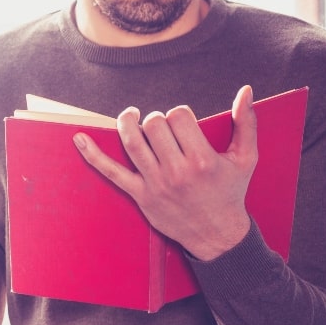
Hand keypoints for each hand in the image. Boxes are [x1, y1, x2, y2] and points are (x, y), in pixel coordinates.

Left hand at [73, 85, 258, 260]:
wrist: (217, 234)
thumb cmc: (231, 192)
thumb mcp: (245, 157)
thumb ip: (246, 122)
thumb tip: (246, 90)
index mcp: (202, 159)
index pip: (178, 117)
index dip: (178, 113)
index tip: (183, 122)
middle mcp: (177, 171)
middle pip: (154, 126)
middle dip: (156, 118)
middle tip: (162, 126)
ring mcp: (155, 184)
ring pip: (132, 143)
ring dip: (127, 123)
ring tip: (131, 115)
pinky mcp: (140, 195)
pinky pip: (111, 173)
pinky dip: (93, 155)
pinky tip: (79, 138)